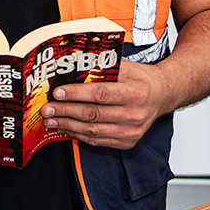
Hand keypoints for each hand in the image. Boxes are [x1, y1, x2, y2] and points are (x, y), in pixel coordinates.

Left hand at [39, 61, 165, 148]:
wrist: (162, 95)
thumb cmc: (142, 80)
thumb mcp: (126, 67)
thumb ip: (103, 69)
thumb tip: (74, 69)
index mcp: (135, 93)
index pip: (101, 93)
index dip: (77, 94)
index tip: (58, 93)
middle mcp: (134, 115)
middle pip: (93, 114)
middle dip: (66, 111)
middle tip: (48, 108)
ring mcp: (131, 131)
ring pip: (93, 130)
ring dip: (68, 125)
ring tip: (52, 119)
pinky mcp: (127, 142)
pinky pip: (97, 140)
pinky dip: (78, 134)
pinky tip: (66, 127)